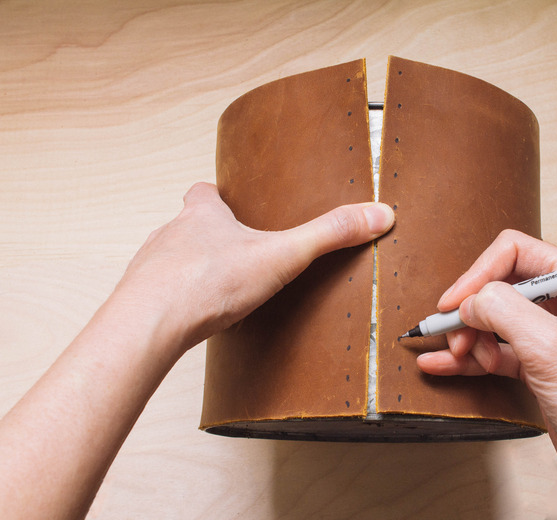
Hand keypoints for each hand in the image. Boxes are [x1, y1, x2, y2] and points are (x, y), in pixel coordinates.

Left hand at [0, 183, 394, 519]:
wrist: (148, 325)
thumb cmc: (207, 284)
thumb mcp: (282, 255)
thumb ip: (330, 235)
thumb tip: (378, 214)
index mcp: (203, 216)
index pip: (204, 192)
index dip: (217, 196)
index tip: (230, 201)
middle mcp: (171, 234)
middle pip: (187, 224)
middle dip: (208, 236)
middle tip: (235, 251)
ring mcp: (151, 267)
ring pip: (172, 260)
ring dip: (191, 270)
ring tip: (218, 289)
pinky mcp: (142, 301)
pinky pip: (161, 295)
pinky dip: (177, 302)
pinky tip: (195, 319)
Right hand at [417, 230, 556, 517]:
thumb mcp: (549, 347)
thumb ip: (504, 311)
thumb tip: (469, 300)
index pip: (517, 253)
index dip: (480, 273)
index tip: (455, 302)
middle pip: (500, 287)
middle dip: (471, 311)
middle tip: (454, 336)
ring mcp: (550, 337)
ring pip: (493, 321)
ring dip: (469, 337)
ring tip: (458, 357)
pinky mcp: (538, 366)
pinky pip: (493, 351)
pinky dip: (468, 357)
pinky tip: (441, 364)